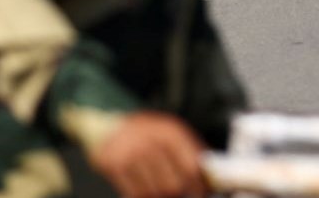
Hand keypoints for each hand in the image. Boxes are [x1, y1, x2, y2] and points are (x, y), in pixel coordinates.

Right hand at [90, 112, 207, 197]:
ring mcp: (131, 154)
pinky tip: (146, 192)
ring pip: (154, 193)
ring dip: (161, 197)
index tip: (200, 193)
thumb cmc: (147, 133)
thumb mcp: (171, 132)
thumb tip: (209, 177)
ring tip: (162, 192)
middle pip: (173, 185)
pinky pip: (134, 194)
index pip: (191, 168)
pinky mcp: (114, 166)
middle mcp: (151, 142)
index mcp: (170, 133)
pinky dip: (143, 196)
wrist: (108, 127)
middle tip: (180, 193)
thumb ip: (191, 151)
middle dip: (179, 193)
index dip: (198, 186)